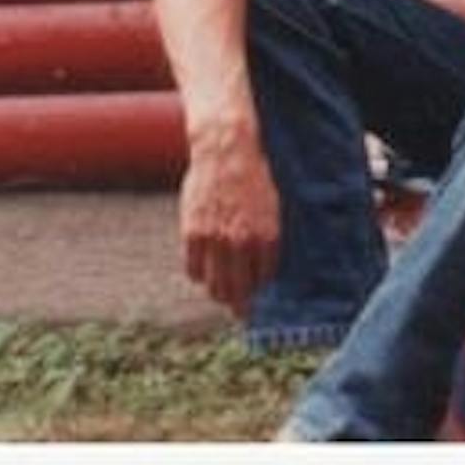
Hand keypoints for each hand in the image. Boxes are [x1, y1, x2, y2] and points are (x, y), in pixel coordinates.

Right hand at [178, 124, 279, 312]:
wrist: (227, 151)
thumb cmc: (254, 176)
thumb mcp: (272, 206)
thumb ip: (265, 235)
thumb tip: (264, 260)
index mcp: (267, 235)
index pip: (264, 277)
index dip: (260, 287)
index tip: (258, 294)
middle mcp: (242, 241)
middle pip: (238, 289)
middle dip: (240, 304)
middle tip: (241, 312)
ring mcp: (215, 239)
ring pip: (214, 284)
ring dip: (218, 293)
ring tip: (222, 296)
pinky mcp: (193, 233)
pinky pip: (193, 269)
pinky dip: (198, 275)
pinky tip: (203, 274)